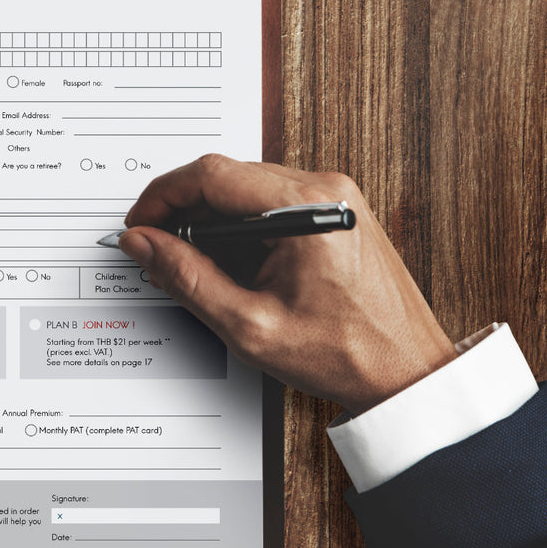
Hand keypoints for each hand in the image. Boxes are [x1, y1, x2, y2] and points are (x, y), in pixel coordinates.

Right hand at [119, 154, 456, 412]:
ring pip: (246, 188)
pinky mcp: (336, 212)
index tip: (140, 225)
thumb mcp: (248, 325)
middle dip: (183, 211)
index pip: (211, 174)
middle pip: (227, 176)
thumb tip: (144, 244)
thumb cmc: (347, 354)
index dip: (162, 197)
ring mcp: (334, 198)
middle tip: (159, 252)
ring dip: (211, 221)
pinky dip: (240, 228)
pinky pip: (270, 202)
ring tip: (199, 268)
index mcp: (306, 207)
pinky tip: (234, 266)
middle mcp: (325, 189)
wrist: (407, 373)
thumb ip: (186, 278)